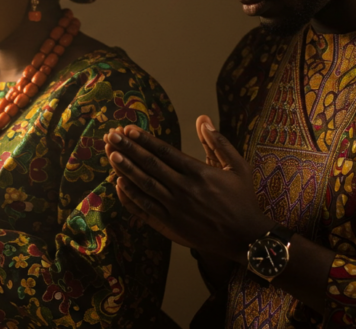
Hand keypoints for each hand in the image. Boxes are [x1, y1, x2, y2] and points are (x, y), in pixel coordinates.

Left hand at [104, 116, 274, 263]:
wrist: (245, 237)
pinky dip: (131, 196)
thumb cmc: (242, 199)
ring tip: (110, 154)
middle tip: (111, 136)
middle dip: (128, 148)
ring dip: (125, 168)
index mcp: (198, 172)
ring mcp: (175, 208)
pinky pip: (145, 208)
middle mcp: (183, 188)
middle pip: (149, 165)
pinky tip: (119, 184)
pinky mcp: (171, 224)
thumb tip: (203, 119)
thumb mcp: (237, 166)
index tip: (129, 130)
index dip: (144, 140)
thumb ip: (218, 142)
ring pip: (144, 185)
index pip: (165, 151)